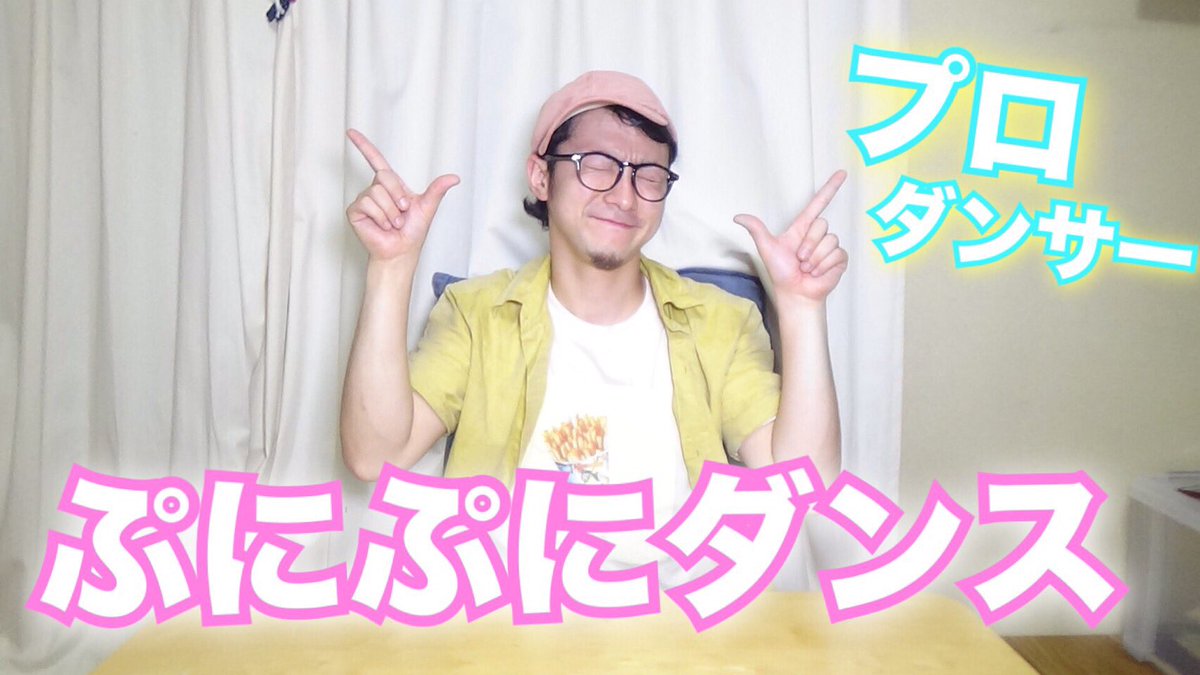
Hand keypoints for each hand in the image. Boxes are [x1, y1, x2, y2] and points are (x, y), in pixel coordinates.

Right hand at [345, 129, 459, 262]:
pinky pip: (367, 204)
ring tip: (393, 223)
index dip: (363, 146)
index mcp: (391, 185)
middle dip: (398, 195)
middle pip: (384, 176)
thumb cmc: (412, 232)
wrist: (402, 251)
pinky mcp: (355, 211)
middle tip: (403, 212)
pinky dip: (380, 217)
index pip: (376, 160)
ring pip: (376, 192)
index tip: (350, 132)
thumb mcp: (427, 207)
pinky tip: (383, 226)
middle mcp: (375, 189)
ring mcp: (363, 199)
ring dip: (391, 211)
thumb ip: (437, 190)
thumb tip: (455, 177)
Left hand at [734, 170, 848, 304]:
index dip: (830, 188)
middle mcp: (817, 235)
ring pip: (829, 241)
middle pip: (821, 224)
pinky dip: (824, 266)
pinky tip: (817, 273)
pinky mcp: (839, 258)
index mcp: (802, 228)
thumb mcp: (767, 248)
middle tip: (799, 259)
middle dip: (808, 244)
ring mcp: (830, 247)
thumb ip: (756, 229)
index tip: (842, 173)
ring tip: (806, 267)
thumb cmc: (781, 272)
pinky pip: (837, 254)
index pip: (818, 203)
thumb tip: (738, 216)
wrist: (795, 293)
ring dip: (815, 258)